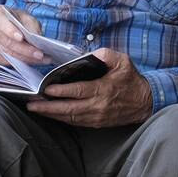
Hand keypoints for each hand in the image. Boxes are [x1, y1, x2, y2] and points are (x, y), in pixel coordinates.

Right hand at [0, 5, 47, 65]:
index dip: (11, 31)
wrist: (5, 24)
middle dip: (25, 50)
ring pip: (8, 54)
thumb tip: (36, 38)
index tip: (21, 38)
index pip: (1, 23)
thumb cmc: (15, 19)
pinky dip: (21, 62)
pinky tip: (32, 61)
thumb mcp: (26, 17)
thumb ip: (31, 25)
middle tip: (40, 54)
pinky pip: (6, 61)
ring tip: (41, 59)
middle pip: (7, 42)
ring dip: (26, 58)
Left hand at [26, 47, 152, 127]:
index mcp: (103, 89)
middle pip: (69, 109)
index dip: (61, 91)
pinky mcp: (97, 123)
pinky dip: (62, 119)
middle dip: (48, 107)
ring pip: (70, 118)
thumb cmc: (132, 80)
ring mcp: (97, 117)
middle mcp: (98, 106)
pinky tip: (52, 114)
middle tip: (31, 104)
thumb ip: (106, 55)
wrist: (146, 102)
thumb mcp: (123, 61)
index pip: (78, 91)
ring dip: (52, 114)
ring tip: (36, 109)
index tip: (46, 89)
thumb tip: (91, 53)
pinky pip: (76, 123)